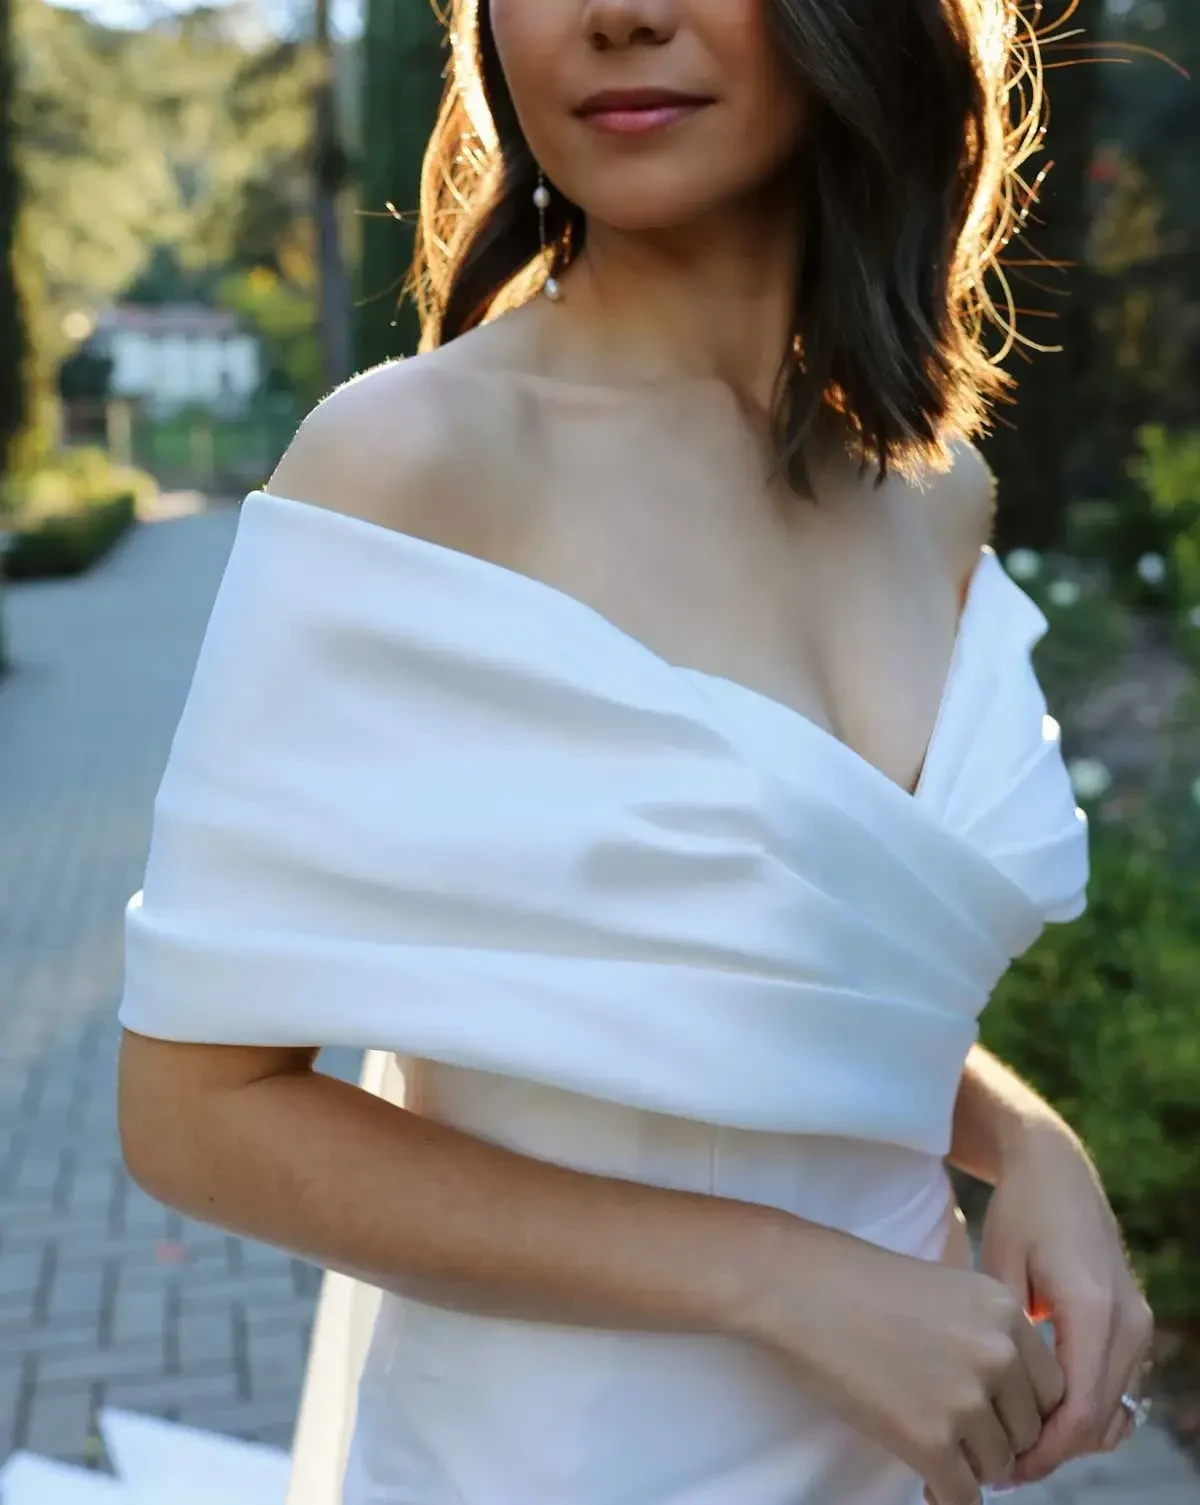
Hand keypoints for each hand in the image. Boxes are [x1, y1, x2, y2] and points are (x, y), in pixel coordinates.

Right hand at [751, 1225, 1065, 1504]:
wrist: (798, 1288)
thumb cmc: (860, 1284)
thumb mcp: (947, 1291)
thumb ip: (989, 1336)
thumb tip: (1013, 1407)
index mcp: (1006, 1310)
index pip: (1051, 1388)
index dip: (1021, 1409)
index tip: (995, 1417)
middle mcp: (998, 1353)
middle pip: (1030, 1431)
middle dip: (1000, 1440)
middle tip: (961, 1438)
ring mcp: (966, 1397)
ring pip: (999, 1467)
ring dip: (971, 1466)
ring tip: (934, 1447)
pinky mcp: (929, 1438)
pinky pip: (963, 1494)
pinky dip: (945, 1493)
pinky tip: (926, 1478)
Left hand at [977, 1120, 1154, 1485]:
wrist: (1054, 1167)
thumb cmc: (1017, 1212)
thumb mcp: (998, 1270)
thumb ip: (1008, 1341)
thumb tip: (999, 1407)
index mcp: (1093, 1310)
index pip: (1079, 1412)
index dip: (1043, 1453)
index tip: (1002, 1472)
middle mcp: (1128, 1323)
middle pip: (1100, 1420)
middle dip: (1053, 1452)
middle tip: (1000, 1469)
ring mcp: (1138, 1323)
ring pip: (1113, 1409)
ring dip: (1070, 1434)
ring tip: (1014, 1444)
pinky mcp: (1134, 1322)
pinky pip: (1116, 1385)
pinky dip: (1085, 1409)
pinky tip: (1039, 1413)